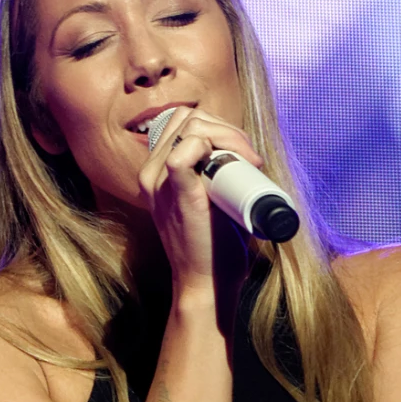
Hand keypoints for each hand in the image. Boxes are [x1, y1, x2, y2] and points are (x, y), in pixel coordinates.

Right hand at [137, 105, 264, 308]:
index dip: (218, 128)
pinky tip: (227, 163)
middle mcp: (151, 174)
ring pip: (190, 125)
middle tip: (249, 159)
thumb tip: (243, 152)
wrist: (206, 283)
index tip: (244, 155)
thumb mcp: (207, 200)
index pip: (183, 123)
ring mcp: (158, 183)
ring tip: (245, 162)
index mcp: (157, 173)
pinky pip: (183, 153)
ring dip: (226, 134)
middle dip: (227, 128)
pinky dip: (209, 146)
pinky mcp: (175, 195)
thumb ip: (214, 173)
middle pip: (188, 118)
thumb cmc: (213, 244)